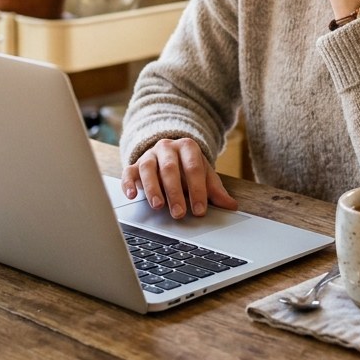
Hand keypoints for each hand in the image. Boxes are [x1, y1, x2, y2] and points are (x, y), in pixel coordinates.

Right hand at [121, 137, 238, 218]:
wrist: (168, 152)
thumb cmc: (187, 167)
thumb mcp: (203, 174)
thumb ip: (215, 190)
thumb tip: (231, 205)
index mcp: (187, 147)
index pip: (194, 167)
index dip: (197, 189)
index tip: (199, 210)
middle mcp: (167, 148)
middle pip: (170, 168)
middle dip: (175, 192)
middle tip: (179, 213)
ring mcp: (149, 155)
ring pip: (149, 169)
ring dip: (153, 189)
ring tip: (158, 206)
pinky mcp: (134, 164)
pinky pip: (129, 172)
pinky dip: (129, 184)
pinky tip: (133, 196)